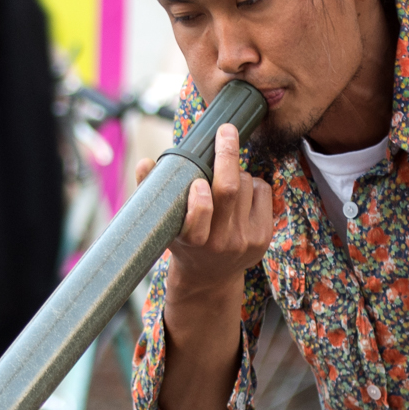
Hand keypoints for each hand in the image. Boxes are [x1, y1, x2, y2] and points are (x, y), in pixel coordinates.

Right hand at [137, 122, 273, 305]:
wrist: (210, 278)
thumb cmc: (183, 241)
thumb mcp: (164, 223)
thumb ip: (152, 191)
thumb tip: (144, 163)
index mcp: (194, 241)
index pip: (200, 216)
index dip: (200, 198)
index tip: (197, 181)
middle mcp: (222, 242)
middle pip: (230, 190)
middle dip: (227, 155)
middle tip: (225, 131)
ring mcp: (246, 240)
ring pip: (247, 184)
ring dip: (236, 173)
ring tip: (224, 184)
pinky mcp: (265, 235)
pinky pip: (263, 190)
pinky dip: (252, 184)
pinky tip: (241, 195)